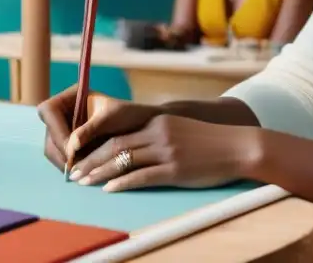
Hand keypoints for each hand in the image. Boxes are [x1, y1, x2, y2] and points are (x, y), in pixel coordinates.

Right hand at [36, 85, 158, 171]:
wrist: (142, 127)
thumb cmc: (129, 115)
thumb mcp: (111, 118)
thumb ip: (91, 129)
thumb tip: (70, 147)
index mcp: (71, 96)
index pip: (49, 111)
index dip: (56, 131)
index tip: (71, 149)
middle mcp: (63, 111)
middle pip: (49, 133)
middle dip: (60, 152)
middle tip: (75, 169)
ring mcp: (64, 128)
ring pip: (52, 148)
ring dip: (64, 162)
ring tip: (81, 171)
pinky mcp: (69, 144)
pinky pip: (61, 157)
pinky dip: (70, 165)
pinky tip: (83, 171)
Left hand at [68, 113, 259, 192]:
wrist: (238, 146)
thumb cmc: (210, 142)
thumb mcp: (180, 130)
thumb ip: (158, 135)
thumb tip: (135, 148)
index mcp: (158, 121)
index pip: (118, 132)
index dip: (95, 144)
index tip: (80, 155)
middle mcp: (158, 133)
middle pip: (115, 145)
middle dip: (90, 160)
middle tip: (74, 173)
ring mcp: (167, 151)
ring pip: (124, 160)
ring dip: (100, 172)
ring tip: (84, 182)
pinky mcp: (176, 169)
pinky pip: (142, 176)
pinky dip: (123, 183)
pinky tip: (109, 190)